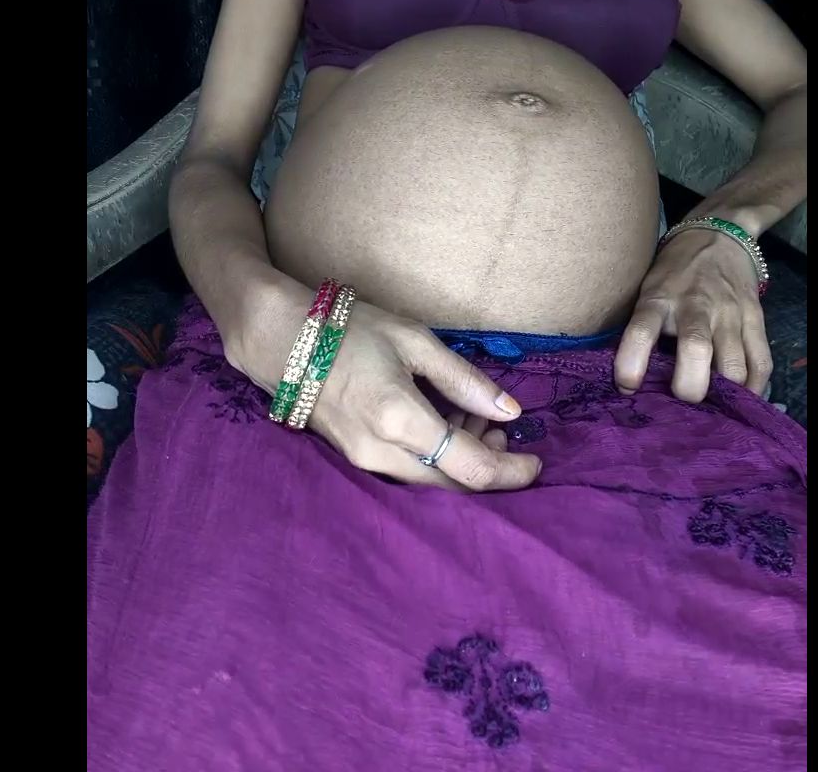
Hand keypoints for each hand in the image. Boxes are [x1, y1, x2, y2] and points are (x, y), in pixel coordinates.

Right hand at [229, 283, 540, 491]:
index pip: (471, 468)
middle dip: (488, 466)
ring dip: (461, 460)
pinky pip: (407, 472)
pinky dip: (436, 457)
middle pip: (453, 486)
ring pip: (430, 482)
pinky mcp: (355, 459)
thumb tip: (511, 411)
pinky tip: (443, 424)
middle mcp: (381, 453)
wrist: (281, 341)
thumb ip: (464, 380)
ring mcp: (364, 461)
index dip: (511, 471)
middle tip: (500, 428)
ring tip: (472, 417)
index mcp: (400, 419)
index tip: (536, 459)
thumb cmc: (350, 330)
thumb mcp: (414, 341)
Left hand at [614, 228, 771, 401]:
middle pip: (696, 350)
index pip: (640, 331)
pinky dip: (753, 387)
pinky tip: (739, 398)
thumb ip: (641, 329)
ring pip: (734, 365)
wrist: (717, 236)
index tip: (627, 388)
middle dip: (688, 387)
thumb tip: (632, 380)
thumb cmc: (672, 273)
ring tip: (711, 407)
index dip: (631, 365)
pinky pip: (761, 362)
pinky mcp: (756, 319)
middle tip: (680, 401)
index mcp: (659, 299)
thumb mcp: (646, 291)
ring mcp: (730, 313)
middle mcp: (696, 306)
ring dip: (723, 394)